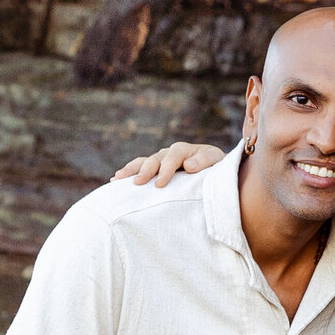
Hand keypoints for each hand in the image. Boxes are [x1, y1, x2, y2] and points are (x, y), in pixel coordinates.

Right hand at [111, 142, 227, 186]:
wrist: (217, 170)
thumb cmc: (218, 167)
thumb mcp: (217, 162)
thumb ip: (204, 162)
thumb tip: (188, 165)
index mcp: (184, 150)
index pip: (172, 156)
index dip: (166, 169)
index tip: (160, 184)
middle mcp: (170, 153)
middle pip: (155, 159)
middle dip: (145, 170)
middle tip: (138, 183)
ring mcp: (161, 161)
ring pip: (143, 162)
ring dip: (131, 170)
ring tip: (118, 178)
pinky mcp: (157, 170)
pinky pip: (141, 169)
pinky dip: (130, 173)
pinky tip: (116, 180)